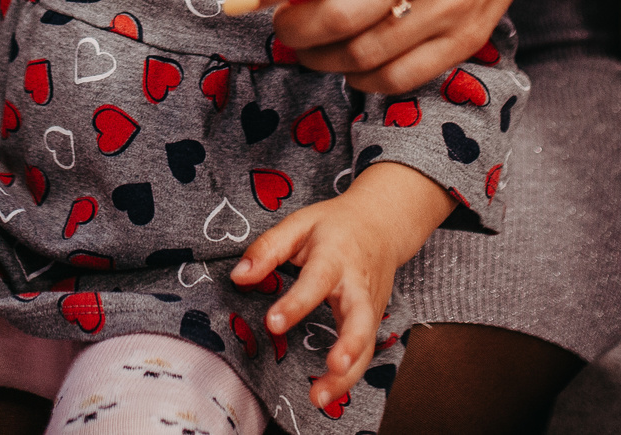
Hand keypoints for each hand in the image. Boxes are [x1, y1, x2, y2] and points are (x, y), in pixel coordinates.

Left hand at [221, 0, 561, 94]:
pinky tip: (346, 60)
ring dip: (319, 57)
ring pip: (367, 52)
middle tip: (280, 23)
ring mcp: (451, 5)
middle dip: (294, 28)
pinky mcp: (465, 39)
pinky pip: (400, 77)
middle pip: (344, 13)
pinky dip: (360, 77)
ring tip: (304, 43)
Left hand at [229, 163, 449, 410]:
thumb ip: (267, 248)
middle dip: (349, 346)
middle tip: (332, 367)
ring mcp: (370, 306)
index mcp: (336, 256)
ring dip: (348, 375)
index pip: (317, 281)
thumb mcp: (299, 224)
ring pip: (366, 345)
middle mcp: (358, 285)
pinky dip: (350, 377)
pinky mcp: (373, 322)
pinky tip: (328, 393)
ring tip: (321, 398)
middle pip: (360, 319)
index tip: (273, 323)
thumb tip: (238, 277)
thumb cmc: (336, 225)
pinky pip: (365, 352)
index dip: (296, 303)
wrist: (381, 224)